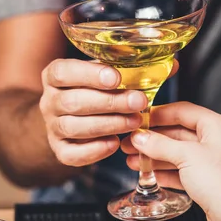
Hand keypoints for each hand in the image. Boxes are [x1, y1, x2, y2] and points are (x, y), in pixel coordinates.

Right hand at [39, 59, 177, 166]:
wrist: (73, 119)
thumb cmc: (96, 93)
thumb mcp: (110, 76)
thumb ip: (135, 70)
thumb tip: (171, 66)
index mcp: (55, 76)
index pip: (63, 72)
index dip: (89, 75)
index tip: (116, 78)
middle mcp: (49, 101)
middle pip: (73, 102)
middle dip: (110, 103)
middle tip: (138, 103)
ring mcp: (52, 128)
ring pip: (74, 127)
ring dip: (108, 125)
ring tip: (134, 122)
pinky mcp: (60, 150)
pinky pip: (73, 154)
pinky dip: (95, 150)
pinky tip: (114, 144)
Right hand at [121, 102, 220, 220]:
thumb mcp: (187, 157)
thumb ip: (161, 145)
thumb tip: (142, 138)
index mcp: (216, 126)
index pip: (182, 111)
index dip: (158, 114)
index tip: (140, 120)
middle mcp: (216, 141)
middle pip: (177, 133)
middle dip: (153, 139)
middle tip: (132, 142)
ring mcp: (211, 161)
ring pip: (178, 153)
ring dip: (155, 156)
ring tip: (134, 160)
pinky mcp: (207, 180)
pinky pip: (181, 170)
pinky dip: (165, 172)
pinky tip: (150, 174)